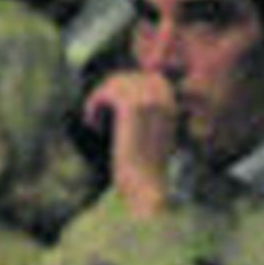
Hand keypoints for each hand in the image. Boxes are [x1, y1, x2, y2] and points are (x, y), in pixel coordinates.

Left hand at [83, 69, 178, 215]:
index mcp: (171, 102)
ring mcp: (148, 100)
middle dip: (109, 92)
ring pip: (114, 82)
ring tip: (94, 120)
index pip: (143, 77)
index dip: (123, 88)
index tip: (111, 109)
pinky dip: (93, 105)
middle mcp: (163, 97)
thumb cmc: (144, 169)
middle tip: (98, 114)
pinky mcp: (131, 108)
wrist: (145, 188)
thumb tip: (119, 87)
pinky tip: (92, 124)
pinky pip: (105, 93)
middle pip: (127, 76)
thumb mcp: (150, 133)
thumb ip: (142, 111)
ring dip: (99, 99)